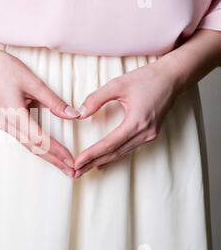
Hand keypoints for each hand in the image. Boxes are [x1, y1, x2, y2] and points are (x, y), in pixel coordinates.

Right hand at [0, 49, 79, 176]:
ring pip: (29, 146)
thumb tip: (74, 115)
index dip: (58, 151)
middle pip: (35, 149)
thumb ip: (54, 101)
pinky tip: (48, 152)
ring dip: (47, 157)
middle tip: (73, 173)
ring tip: (64, 166)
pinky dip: (38, 148)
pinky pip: (24, 140)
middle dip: (55, 161)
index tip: (73, 161)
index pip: (41, 139)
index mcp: (15, 115)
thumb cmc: (6, 69)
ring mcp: (5, 125)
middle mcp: (8, 125)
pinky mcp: (5, 122)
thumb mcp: (33, 83)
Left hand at [72, 59, 183, 177]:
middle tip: (76, 172)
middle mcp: (145, 133)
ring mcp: (149, 135)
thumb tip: (80, 114)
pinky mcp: (150, 134)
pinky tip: (102, 163)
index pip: (109, 144)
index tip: (77, 162)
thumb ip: (96, 99)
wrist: (173, 77)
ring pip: (121, 153)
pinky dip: (113, 156)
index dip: (92, 154)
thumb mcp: (117, 84)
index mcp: (137, 122)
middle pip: (114, 153)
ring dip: (102, 161)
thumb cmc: (147, 78)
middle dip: (93, 163)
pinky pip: (128, 149)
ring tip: (84, 169)